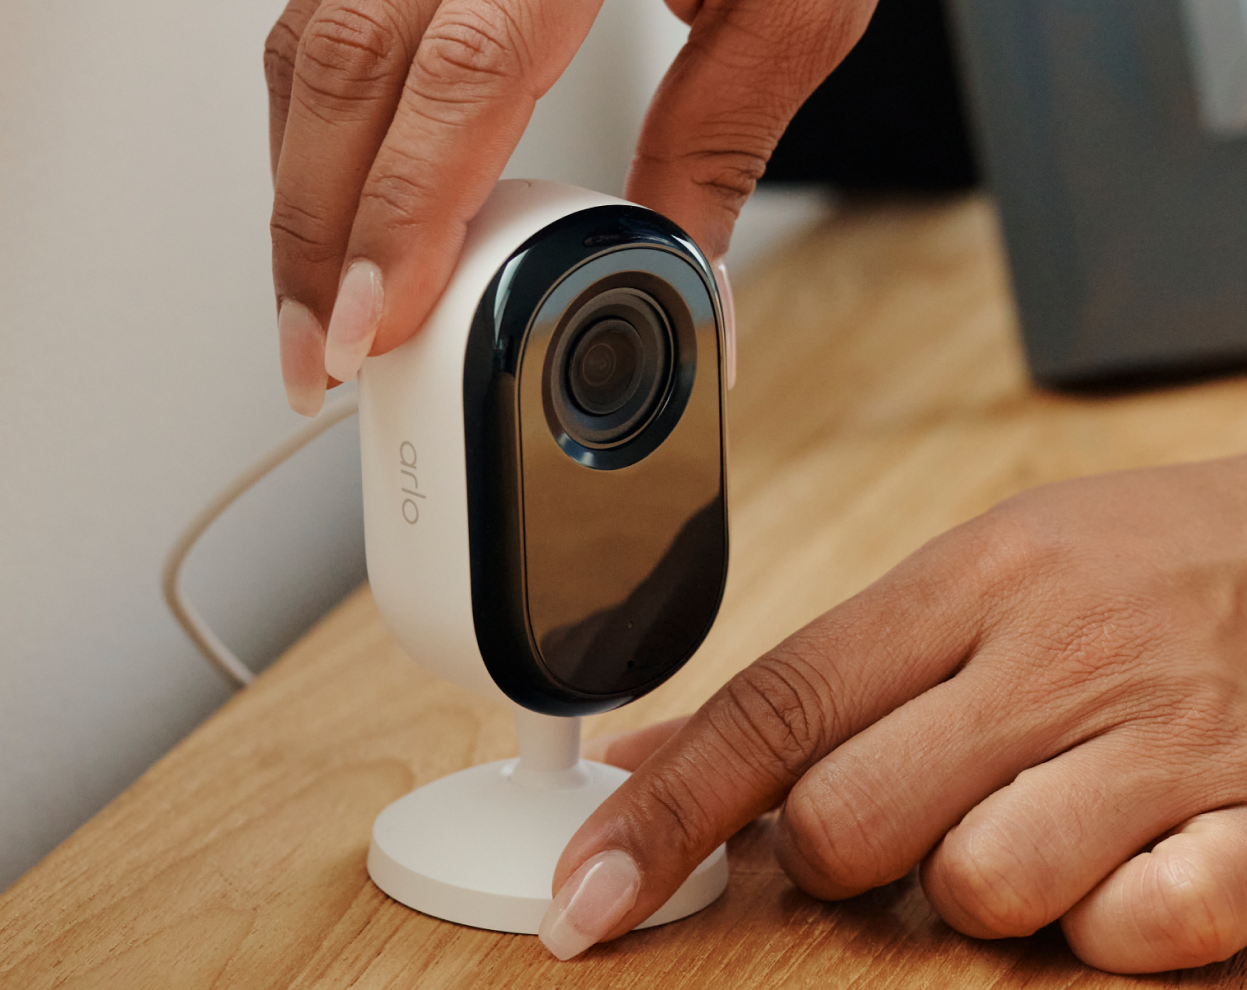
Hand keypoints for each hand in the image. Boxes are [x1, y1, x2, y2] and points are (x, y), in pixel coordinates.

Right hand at [263, 0, 875, 413]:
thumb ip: (721, 140)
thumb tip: (682, 276)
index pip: (461, 76)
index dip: (401, 215)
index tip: (373, 325)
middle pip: (344, 67)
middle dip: (313, 232)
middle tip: (318, 353)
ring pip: (309, 41)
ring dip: (300, 185)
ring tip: (317, 300)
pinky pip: (321, 14)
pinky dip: (314, 122)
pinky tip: (334, 195)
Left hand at [543, 457, 1246, 972]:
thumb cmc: (1138, 565)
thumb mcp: (985, 571)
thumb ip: (831, 671)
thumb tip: (658, 750)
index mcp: (973, 581)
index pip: (777, 701)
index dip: (667, 805)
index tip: (589, 885)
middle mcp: (1056, 656)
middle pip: (850, 819)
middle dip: (839, 852)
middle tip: (899, 812)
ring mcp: (1167, 743)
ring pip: (980, 888)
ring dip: (982, 885)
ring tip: (1039, 821)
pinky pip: (1136, 931)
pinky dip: (1111, 922)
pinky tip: (1136, 859)